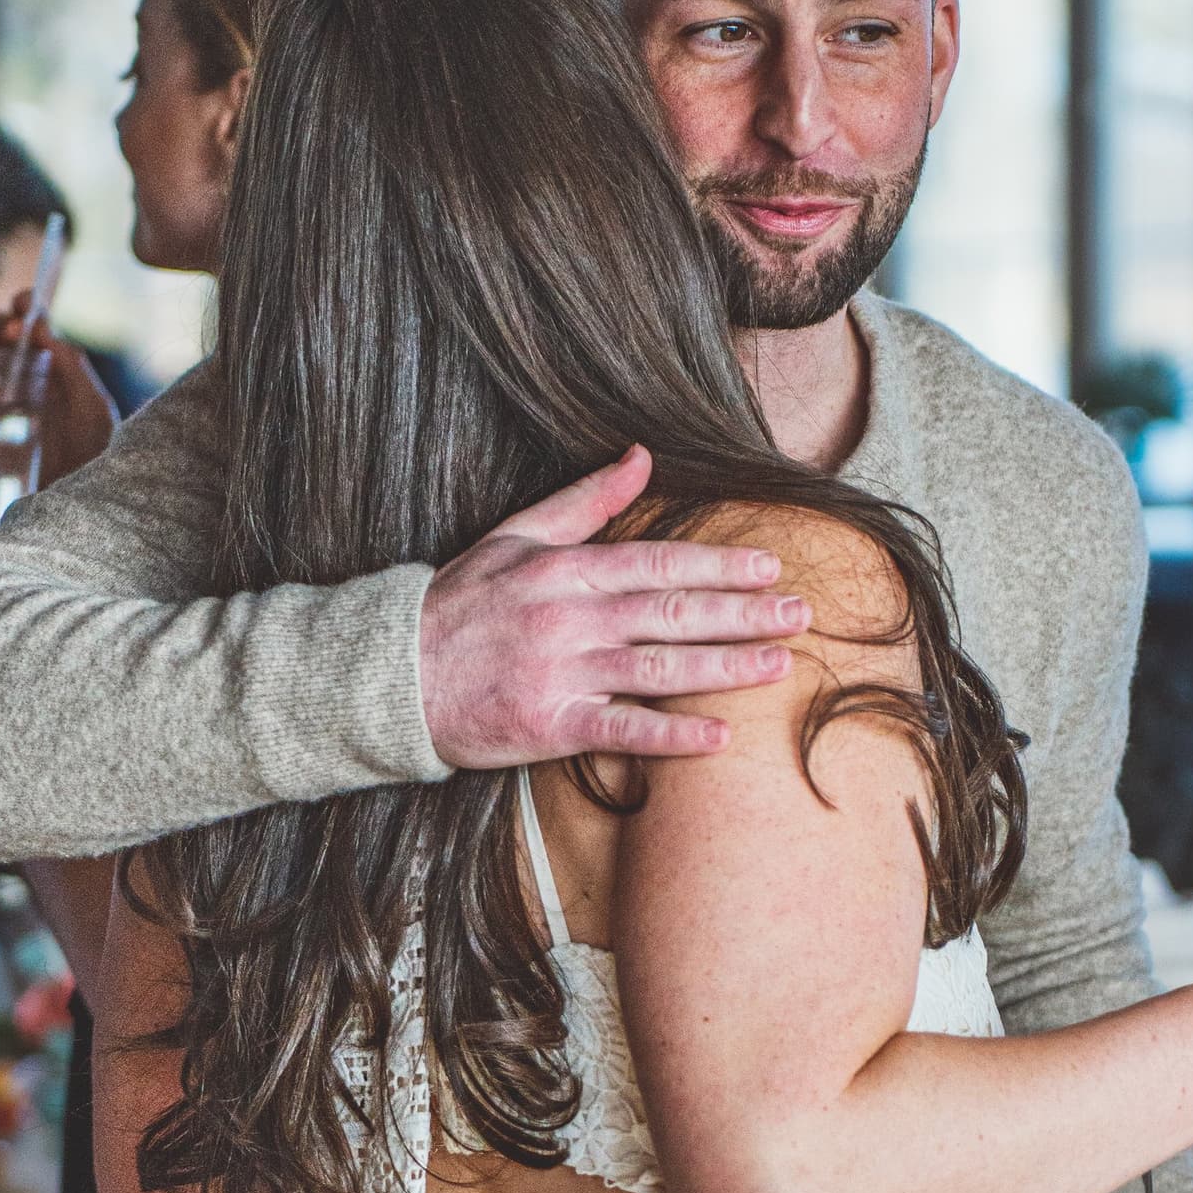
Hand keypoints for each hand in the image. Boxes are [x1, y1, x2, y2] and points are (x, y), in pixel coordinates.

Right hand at [0, 291, 116, 484]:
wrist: (73, 514)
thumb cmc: (89, 465)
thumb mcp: (93, 415)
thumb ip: (74, 371)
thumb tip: (43, 327)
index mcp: (46, 380)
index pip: (29, 337)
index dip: (23, 313)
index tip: (24, 302)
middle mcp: (12, 391)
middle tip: (9, 327)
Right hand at [418, 445, 812, 765]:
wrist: (391, 676)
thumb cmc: (458, 607)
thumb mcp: (515, 537)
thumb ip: (583, 502)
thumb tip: (640, 456)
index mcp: (564, 570)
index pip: (657, 563)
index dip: (718, 565)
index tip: (770, 565)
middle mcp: (569, 618)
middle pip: (671, 612)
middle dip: (743, 612)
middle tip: (800, 612)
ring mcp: (561, 674)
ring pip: (658, 667)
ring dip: (725, 667)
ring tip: (781, 664)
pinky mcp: (550, 726)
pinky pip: (622, 730)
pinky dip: (671, 734)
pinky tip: (719, 736)